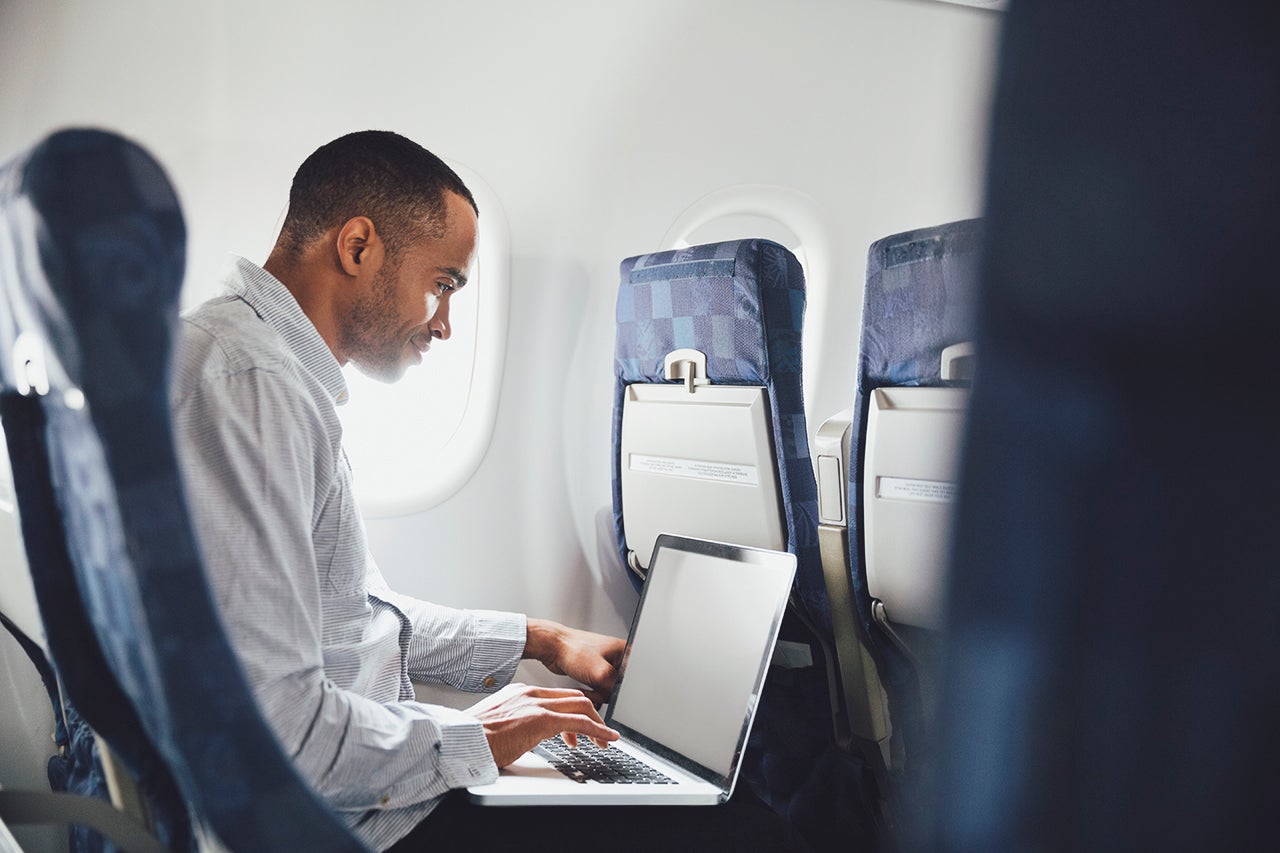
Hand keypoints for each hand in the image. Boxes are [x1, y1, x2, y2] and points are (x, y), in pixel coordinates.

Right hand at [465, 683, 619, 767]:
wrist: (460, 740)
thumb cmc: (473, 738)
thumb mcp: (497, 725)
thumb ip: (513, 723)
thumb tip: (521, 736)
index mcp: (520, 693)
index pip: (557, 696)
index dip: (574, 710)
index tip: (580, 727)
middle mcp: (530, 694)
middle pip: (573, 698)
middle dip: (592, 714)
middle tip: (600, 732)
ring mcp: (537, 705)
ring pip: (581, 706)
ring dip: (598, 723)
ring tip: (606, 739)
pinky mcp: (542, 720)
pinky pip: (580, 723)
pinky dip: (598, 730)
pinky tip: (607, 739)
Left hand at [524, 618, 625, 703]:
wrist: (552, 648)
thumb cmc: (573, 649)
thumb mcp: (601, 672)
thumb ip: (615, 688)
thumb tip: (619, 700)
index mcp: (625, 652)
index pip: (633, 678)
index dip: (622, 688)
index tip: (611, 691)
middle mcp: (617, 658)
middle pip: (621, 687)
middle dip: (606, 692)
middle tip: (596, 687)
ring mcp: (606, 666)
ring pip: (609, 691)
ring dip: (597, 694)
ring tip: (587, 688)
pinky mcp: (595, 673)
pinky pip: (599, 691)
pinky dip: (591, 693)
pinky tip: (583, 688)